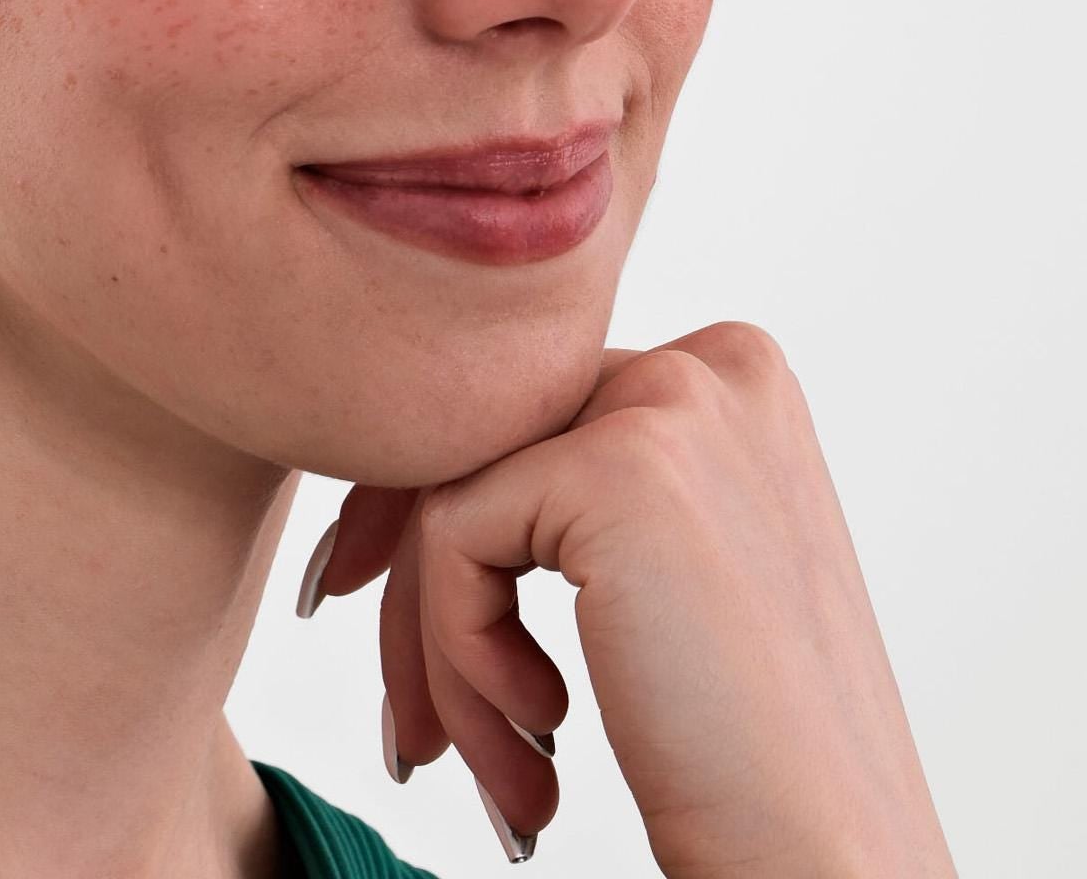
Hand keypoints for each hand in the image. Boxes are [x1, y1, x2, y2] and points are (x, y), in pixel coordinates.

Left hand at [305, 322, 955, 876]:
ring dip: (440, 648)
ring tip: (483, 767)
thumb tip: (404, 471)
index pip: (526, 411)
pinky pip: (452, 535)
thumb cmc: (748, 752)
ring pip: (453, 490)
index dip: (429, 511)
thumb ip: (576, 487)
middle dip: (417, 584)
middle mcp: (712, 364)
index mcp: (734, 375)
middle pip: (480, 441)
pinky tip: (539, 736)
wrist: (825, 861)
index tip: (368, 600)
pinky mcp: (618, 470)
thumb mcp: (673, 566)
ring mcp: (670, 405)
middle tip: (408, 720)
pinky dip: (460, 651)